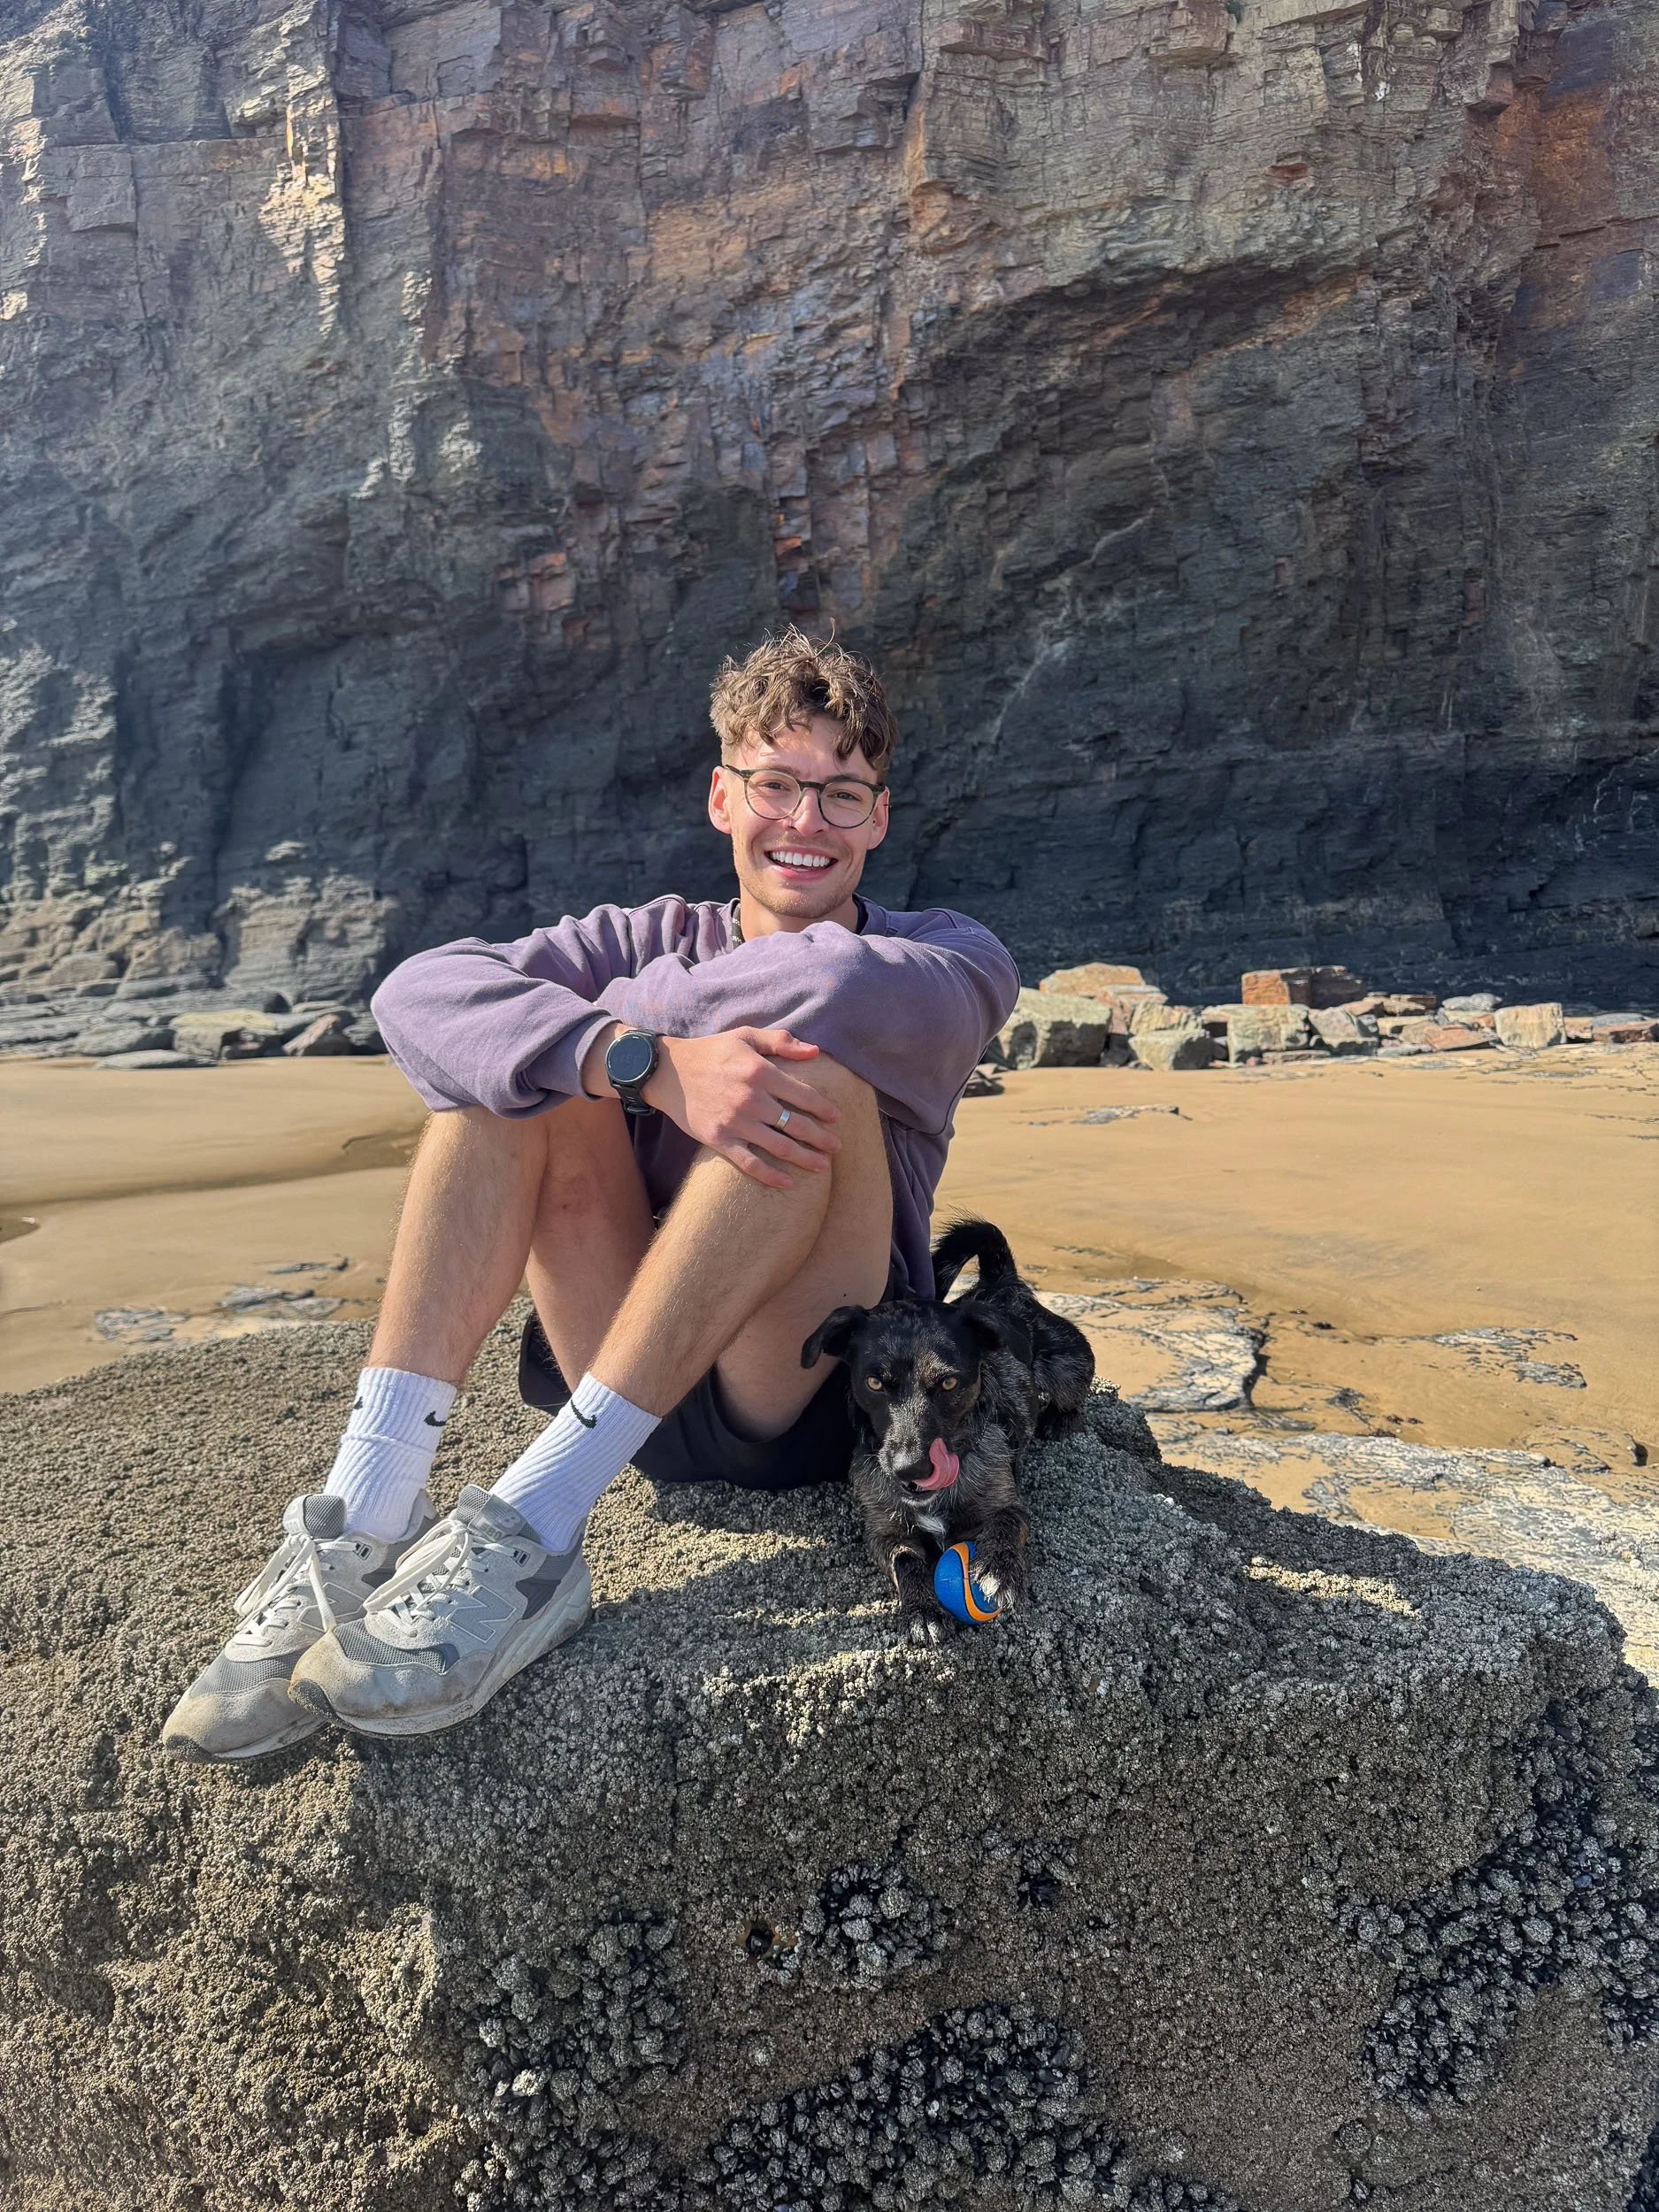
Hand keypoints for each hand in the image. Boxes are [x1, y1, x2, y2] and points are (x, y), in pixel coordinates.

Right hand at [581, 1023, 832, 1188]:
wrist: (667, 1071)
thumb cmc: (711, 1051)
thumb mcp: (745, 1036)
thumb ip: (781, 1042)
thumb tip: (815, 1052)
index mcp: (760, 1071)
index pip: (803, 1094)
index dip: (824, 1108)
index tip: (836, 1117)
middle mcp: (751, 1099)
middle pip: (797, 1125)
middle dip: (821, 1138)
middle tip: (836, 1147)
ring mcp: (735, 1122)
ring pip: (779, 1147)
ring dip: (805, 1159)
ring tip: (822, 1166)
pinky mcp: (718, 1139)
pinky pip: (750, 1163)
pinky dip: (771, 1176)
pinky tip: (788, 1183)